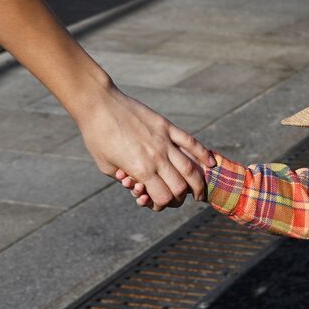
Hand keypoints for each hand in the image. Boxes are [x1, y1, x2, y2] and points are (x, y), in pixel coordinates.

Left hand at [76, 84, 211, 209]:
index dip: (161, 205)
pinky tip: (211, 164)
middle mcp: (157, 157)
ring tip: (199, 192)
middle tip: (177, 199)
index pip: (163, 197)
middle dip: (180, 198)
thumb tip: (140, 187)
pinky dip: (204, 154)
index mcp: (141, 169)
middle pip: (181, 186)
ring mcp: (164, 140)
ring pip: (191, 168)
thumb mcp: (105, 166)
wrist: (99, 104)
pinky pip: (190, 142)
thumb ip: (125, 180)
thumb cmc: (97, 137)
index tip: (155, 203)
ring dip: (198, 184)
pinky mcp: (166, 126)